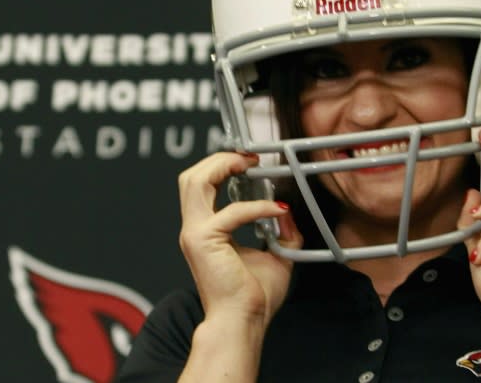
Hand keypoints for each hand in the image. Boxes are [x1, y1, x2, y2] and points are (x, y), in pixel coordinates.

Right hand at [178, 152, 302, 328]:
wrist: (242, 324)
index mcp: (205, 230)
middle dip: (219, 158)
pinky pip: (232, 211)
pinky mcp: (203, 241)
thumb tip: (289, 210)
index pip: (202, 185)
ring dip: (223, 166)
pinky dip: (257, 207)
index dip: (223, 166)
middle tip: (249, 157)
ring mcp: (194, 234)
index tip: (250, 162)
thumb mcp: (276, 256)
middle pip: (191, 176)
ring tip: (249, 164)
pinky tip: (278, 211)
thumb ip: (283, 232)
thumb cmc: (253, 298)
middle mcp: (194, 229)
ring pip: (195, 181)